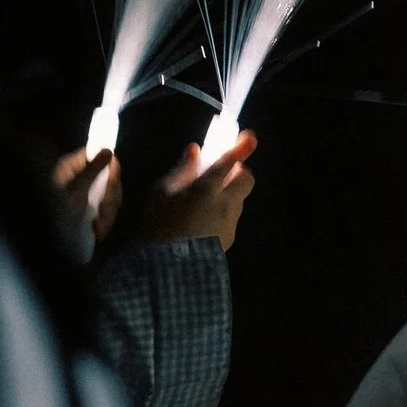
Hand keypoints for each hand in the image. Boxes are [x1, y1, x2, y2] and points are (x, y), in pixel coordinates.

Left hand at [51, 148, 123, 245]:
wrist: (52, 246)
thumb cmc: (60, 213)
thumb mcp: (77, 189)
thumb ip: (94, 168)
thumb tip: (107, 149)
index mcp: (71, 169)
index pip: (94, 155)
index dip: (108, 165)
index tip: (114, 177)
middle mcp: (79, 179)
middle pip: (107, 176)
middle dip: (110, 196)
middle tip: (105, 208)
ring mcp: (86, 196)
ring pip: (111, 195)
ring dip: (109, 212)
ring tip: (99, 225)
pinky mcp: (91, 211)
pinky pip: (108, 209)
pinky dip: (106, 220)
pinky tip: (98, 230)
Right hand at [138, 134, 256, 251]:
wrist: (166, 269)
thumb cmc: (158, 224)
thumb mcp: (161, 193)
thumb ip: (181, 170)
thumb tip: (195, 150)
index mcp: (208, 188)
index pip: (231, 161)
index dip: (242, 147)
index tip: (248, 137)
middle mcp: (226, 203)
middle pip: (246, 179)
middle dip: (237, 172)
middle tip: (219, 174)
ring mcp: (231, 222)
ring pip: (239, 199)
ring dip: (228, 194)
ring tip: (202, 202)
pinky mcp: (230, 238)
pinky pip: (231, 217)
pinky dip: (222, 213)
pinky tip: (202, 222)